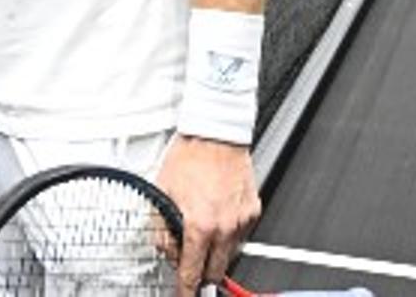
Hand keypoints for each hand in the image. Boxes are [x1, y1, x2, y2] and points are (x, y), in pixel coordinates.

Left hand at [154, 135, 260, 294]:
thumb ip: (162, 229)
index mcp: (200, 224)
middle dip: (202, 272)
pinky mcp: (253, 210)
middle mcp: (225, 226)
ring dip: (214, 249)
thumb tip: (166, 249)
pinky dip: (227, 231)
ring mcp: (242, 219)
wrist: (215, 134)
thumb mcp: (162, 194)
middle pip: (216, 270)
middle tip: (190, 262)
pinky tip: (216, 214)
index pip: (193, 271)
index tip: (184, 295)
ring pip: (228, 252)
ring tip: (201, 225)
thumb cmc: (189, 157)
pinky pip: (240, 233)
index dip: (186, 288)